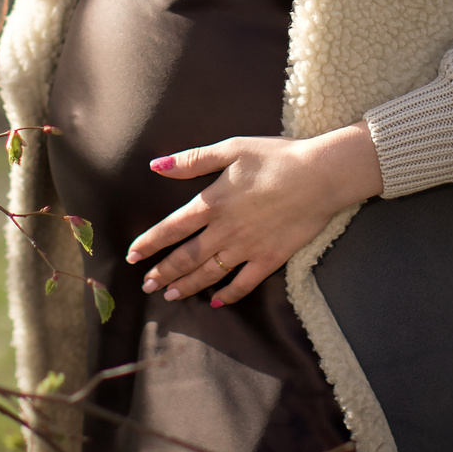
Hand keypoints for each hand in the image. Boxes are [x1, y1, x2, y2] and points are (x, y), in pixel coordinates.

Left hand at [127, 125, 384, 306]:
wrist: (320, 175)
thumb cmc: (276, 157)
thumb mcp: (231, 149)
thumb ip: (192, 160)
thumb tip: (155, 165)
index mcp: (213, 202)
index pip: (172, 228)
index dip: (150, 243)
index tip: (132, 255)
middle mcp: (225, 230)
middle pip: (186, 257)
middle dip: (163, 272)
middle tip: (146, 285)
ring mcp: (247, 248)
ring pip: (209, 274)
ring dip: (187, 286)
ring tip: (169, 295)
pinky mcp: (270, 258)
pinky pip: (243, 283)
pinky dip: (228, 295)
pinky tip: (216, 301)